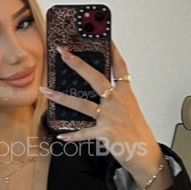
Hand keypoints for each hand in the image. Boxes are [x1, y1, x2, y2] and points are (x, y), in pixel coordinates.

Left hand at [39, 39, 157, 162]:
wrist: (145, 154)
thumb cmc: (136, 131)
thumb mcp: (130, 109)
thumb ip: (116, 97)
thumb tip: (98, 88)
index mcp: (126, 93)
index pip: (120, 66)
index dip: (113, 50)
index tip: (104, 35)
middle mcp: (118, 102)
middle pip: (96, 78)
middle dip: (77, 64)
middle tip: (62, 53)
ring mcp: (111, 117)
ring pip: (82, 104)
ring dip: (61, 98)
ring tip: (45, 91)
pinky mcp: (105, 133)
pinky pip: (84, 132)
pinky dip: (72, 135)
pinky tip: (61, 135)